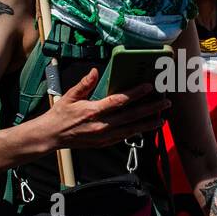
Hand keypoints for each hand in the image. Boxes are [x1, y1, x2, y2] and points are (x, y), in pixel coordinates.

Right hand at [43, 67, 170, 149]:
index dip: (136, 94)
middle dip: (151, 109)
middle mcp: (102, 125)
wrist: (51, 136)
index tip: (149, 87)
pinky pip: (124, 137)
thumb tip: (95, 71)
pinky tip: (145, 128)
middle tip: (165, 103)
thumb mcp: (69, 96)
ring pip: (132, 130)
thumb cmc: (60, 115)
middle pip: (131, 116)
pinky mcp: (104, 143)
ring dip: (148, 124)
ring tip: (162, 119)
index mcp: (93, 111)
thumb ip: (85, 84)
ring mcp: (104, 136)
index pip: (120, 101)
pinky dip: (136, 132)